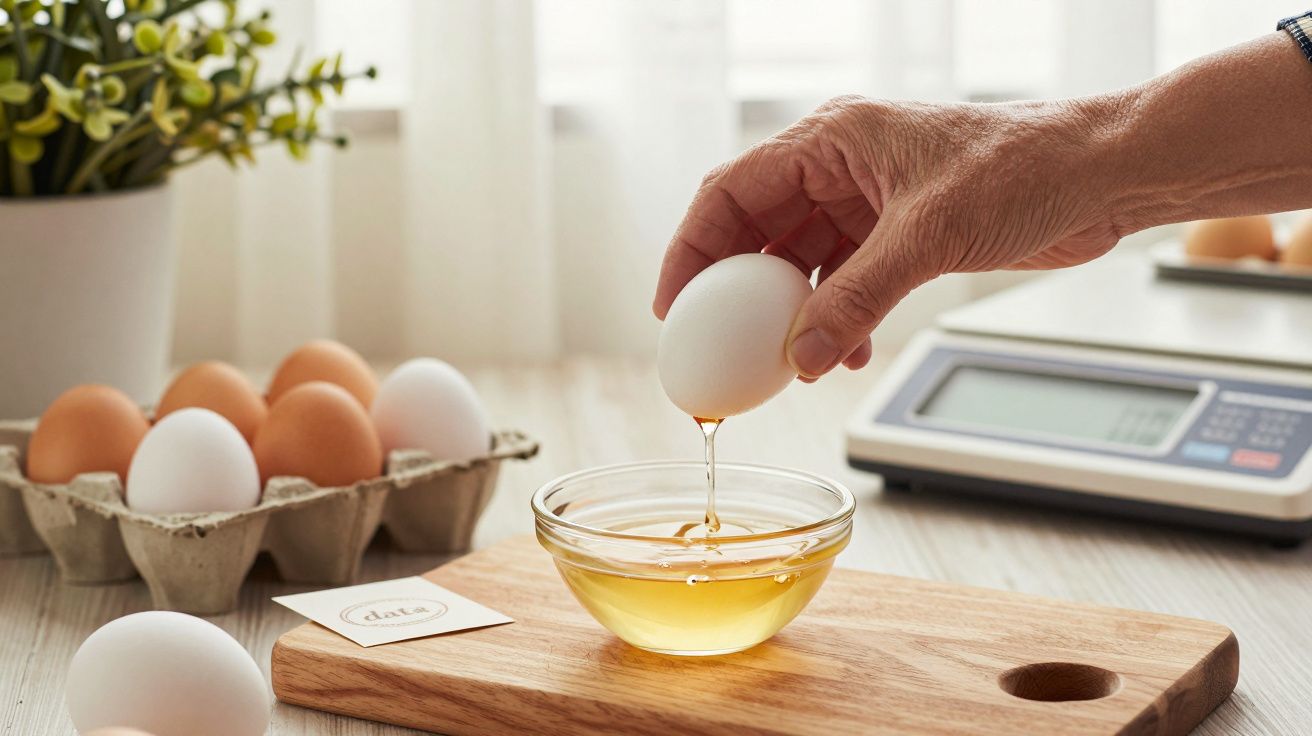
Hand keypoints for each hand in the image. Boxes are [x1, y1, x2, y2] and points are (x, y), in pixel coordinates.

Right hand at [653, 94, 1126, 379]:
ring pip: (801, 261)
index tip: (673, 304)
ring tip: (785, 358)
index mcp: (833, 138)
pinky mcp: (900, 233)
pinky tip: (845, 350)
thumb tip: (803, 355)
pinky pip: (845, 280)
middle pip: (758, 228)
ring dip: (791, 312)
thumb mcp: (928, 236)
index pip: (732, 191)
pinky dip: (837, 316)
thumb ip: (858, 298)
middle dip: (737, 289)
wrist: (1102, 176)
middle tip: (717, 343)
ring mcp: (870, 201)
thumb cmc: (1026, 167)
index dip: (692, 248)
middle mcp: (842, 166)